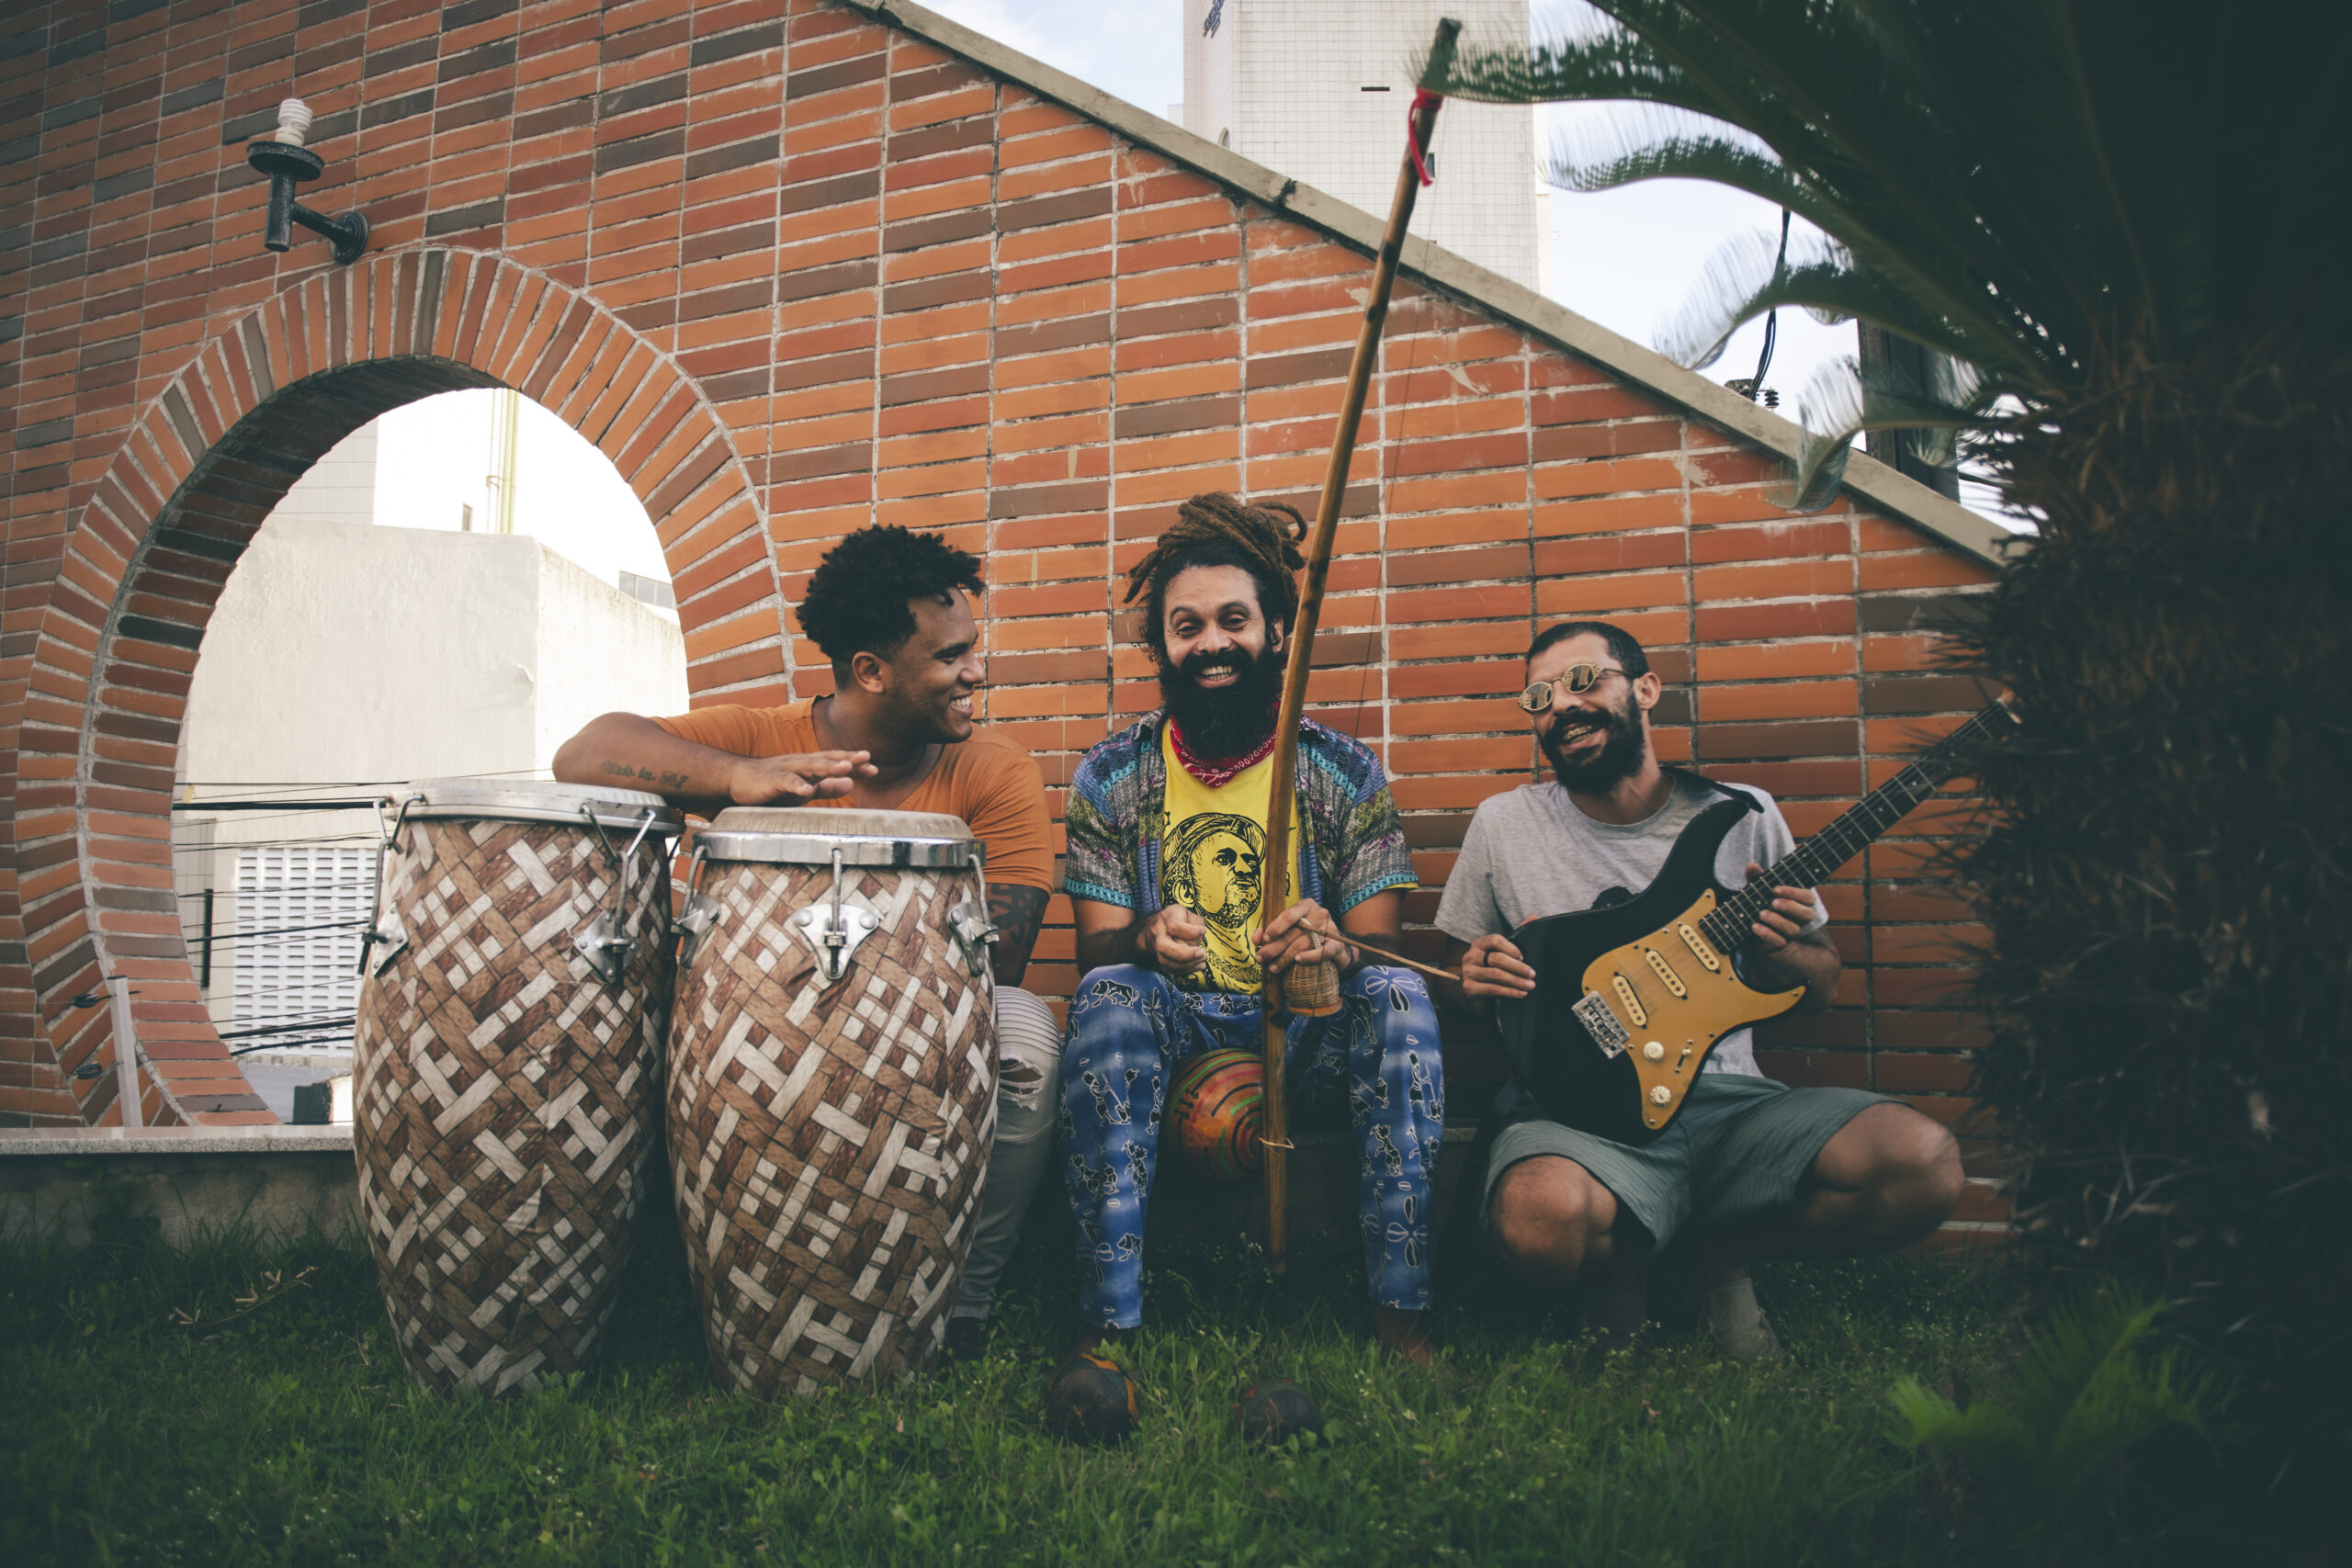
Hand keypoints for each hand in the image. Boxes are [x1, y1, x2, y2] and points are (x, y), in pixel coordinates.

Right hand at [728, 751, 874, 804]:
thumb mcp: (805, 788)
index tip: (874, 769)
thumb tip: (851, 783)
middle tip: (866, 759)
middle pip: (826, 759)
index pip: (835, 762)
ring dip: (828, 767)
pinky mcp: (770, 780)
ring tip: (846, 768)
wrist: (737, 780)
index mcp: (809, 765)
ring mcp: (785, 769)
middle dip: (847, 759)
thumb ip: (827, 787)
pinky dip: (797, 785)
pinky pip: (786, 782)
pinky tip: (807, 790)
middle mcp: (800, 763)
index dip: (854, 764)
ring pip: (810, 766)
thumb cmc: (773, 785)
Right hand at [1134, 904, 1208, 974]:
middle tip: (1201, 953)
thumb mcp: (1190, 913)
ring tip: (1201, 960)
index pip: (1175, 926)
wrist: (1156, 924)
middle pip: (1163, 946)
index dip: (1192, 932)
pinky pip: (1169, 968)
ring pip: (1165, 961)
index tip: (1203, 930)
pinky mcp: (1159, 957)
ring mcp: (1156, 946)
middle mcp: (1159, 931)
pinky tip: (1197, 965)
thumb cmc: (1178, 918)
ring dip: (1187, 964)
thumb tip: (1198, 940)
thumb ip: (1196, 924)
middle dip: (1185, 954)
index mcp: (1168, 917)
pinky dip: (1185, 970)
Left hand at [1253, 898, 1355, 975]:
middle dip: (1274, 948)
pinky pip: (1323, 951)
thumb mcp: (1289, 929)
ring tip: (1273, 967)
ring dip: (1285, 958)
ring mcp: (1330, 929)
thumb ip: (1271, 931)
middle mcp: (1319, 914)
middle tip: (1261, 959)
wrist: (1333, 947)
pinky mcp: (1337, 944)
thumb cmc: (1306, 935)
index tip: (1264, 940)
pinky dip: (1310, 957)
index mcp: (1306, 906)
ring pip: (1303, 944)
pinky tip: (1298, 961)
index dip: (1275, 927)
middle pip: (1293, 933)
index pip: (1288, 914)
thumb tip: (1256, 938)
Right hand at [1461, 933, 1534, 998]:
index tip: (1523, 957)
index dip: (1511, 948)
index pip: (1495, 940)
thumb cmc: (1491, 968)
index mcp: (1479, 944)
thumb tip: (1534, 917)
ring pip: (1496, 975)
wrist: (1473, 991)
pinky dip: (1509, 992)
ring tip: (1530, 985)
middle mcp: (1471, 956)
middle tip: (1532, 974)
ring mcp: (1469, 972)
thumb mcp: (1502, 952)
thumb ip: (1516, 936)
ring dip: (1516, 981)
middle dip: (1518, 967)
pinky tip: (1520, 994)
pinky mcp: (1470, 988)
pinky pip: (1493, 989)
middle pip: (1497, 959)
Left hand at [1743, 861, 1819, 953]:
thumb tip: (1752, 866)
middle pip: (1807, 915)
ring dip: (1777, 921)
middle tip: (1773, 902)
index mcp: (1798, 902)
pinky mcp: (1780, 944)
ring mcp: (1790, 932)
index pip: (1808, 897)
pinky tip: (1755, 926)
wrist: (1749, 927)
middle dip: (1790, 907)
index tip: (1775, 889)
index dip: (1795, 893)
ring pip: (1793, 930)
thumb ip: (1757, 878)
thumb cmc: (1760, 902)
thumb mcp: (1758, 889)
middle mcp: (1798, 918)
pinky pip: (1779, 942)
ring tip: (1761, 913)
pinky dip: (1767, 934)